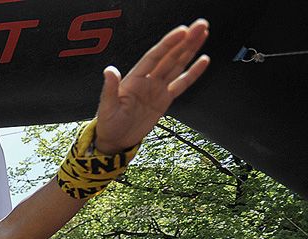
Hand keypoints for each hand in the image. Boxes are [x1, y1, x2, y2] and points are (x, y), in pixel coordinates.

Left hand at [93, 20, 209, 152]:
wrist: (116, 140)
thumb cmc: (108, 123)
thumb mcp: (106, 107)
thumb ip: (109, 88)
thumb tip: (109, 71)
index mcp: (134, 79)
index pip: (154, 57)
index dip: (168, 44)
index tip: (182, 32)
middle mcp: (148, 80)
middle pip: (170, 56)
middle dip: (185, 41)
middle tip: (200, 26)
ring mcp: (157, 88)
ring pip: (177, 65)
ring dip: (190, 49)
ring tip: (202, 34)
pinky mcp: (165, 99)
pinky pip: (181, 83)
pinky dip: (193, 72)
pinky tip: (203, 60)